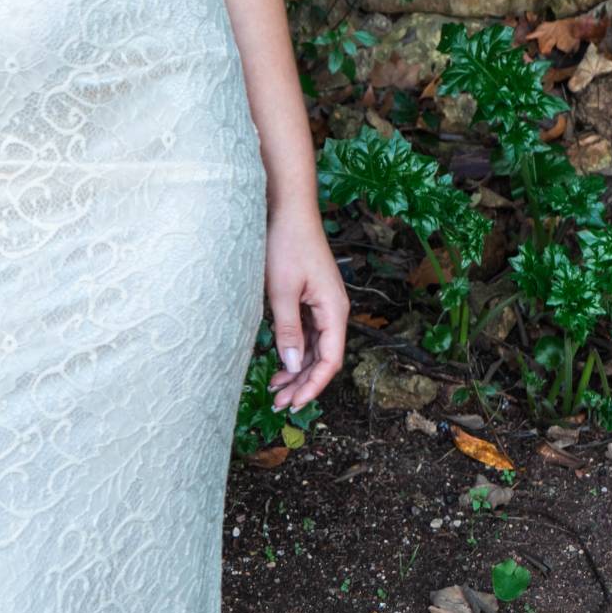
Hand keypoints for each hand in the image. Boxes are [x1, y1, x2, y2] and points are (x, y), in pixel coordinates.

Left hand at [264, 206, 348, 412]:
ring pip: (315, 347)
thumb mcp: (282, 290)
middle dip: (303, 383)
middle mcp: (334, 310)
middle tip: (279, 404)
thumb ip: (288, 330)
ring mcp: (323, 303)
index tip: (294, 404)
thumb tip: (293, 366)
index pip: (331, 360)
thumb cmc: (286, 244)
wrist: (288, 208)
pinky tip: (280, 362)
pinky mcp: (311, 296)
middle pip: (324, 357)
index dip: (314, 385)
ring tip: (276, 389)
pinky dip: (295, 349)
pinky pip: (308, 332)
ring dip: (298, 369)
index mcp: (335, 310)